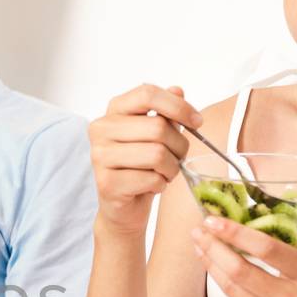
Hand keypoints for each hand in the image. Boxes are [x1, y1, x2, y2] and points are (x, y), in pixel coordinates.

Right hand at [89, 84, 201, 236]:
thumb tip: (178, 90)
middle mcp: (101, 129)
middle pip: (157, 127)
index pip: (147, 94)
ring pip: (157, 154)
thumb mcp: (157, 135)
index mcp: (114, 111)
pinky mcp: (106, 182)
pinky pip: (151, 179)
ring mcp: (100, 156)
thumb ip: (166, 113)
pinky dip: (161, 184)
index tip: (197, 121)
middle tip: (178, 157)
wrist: (124, 206)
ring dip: (172, 167)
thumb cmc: (142, 166)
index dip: (178, 106)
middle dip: (179, 146)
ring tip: (165, 172)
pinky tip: (152, 186)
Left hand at [192, 215, 296, 296]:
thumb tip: (284, 210)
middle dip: (213, 247)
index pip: (266, 248)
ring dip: (212, 265)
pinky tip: (221, 271)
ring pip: (233, 289)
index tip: (214, 220)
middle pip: (239, 269)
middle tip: (197, 231)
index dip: (236, 233)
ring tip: (201, 247)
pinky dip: (230, 286)